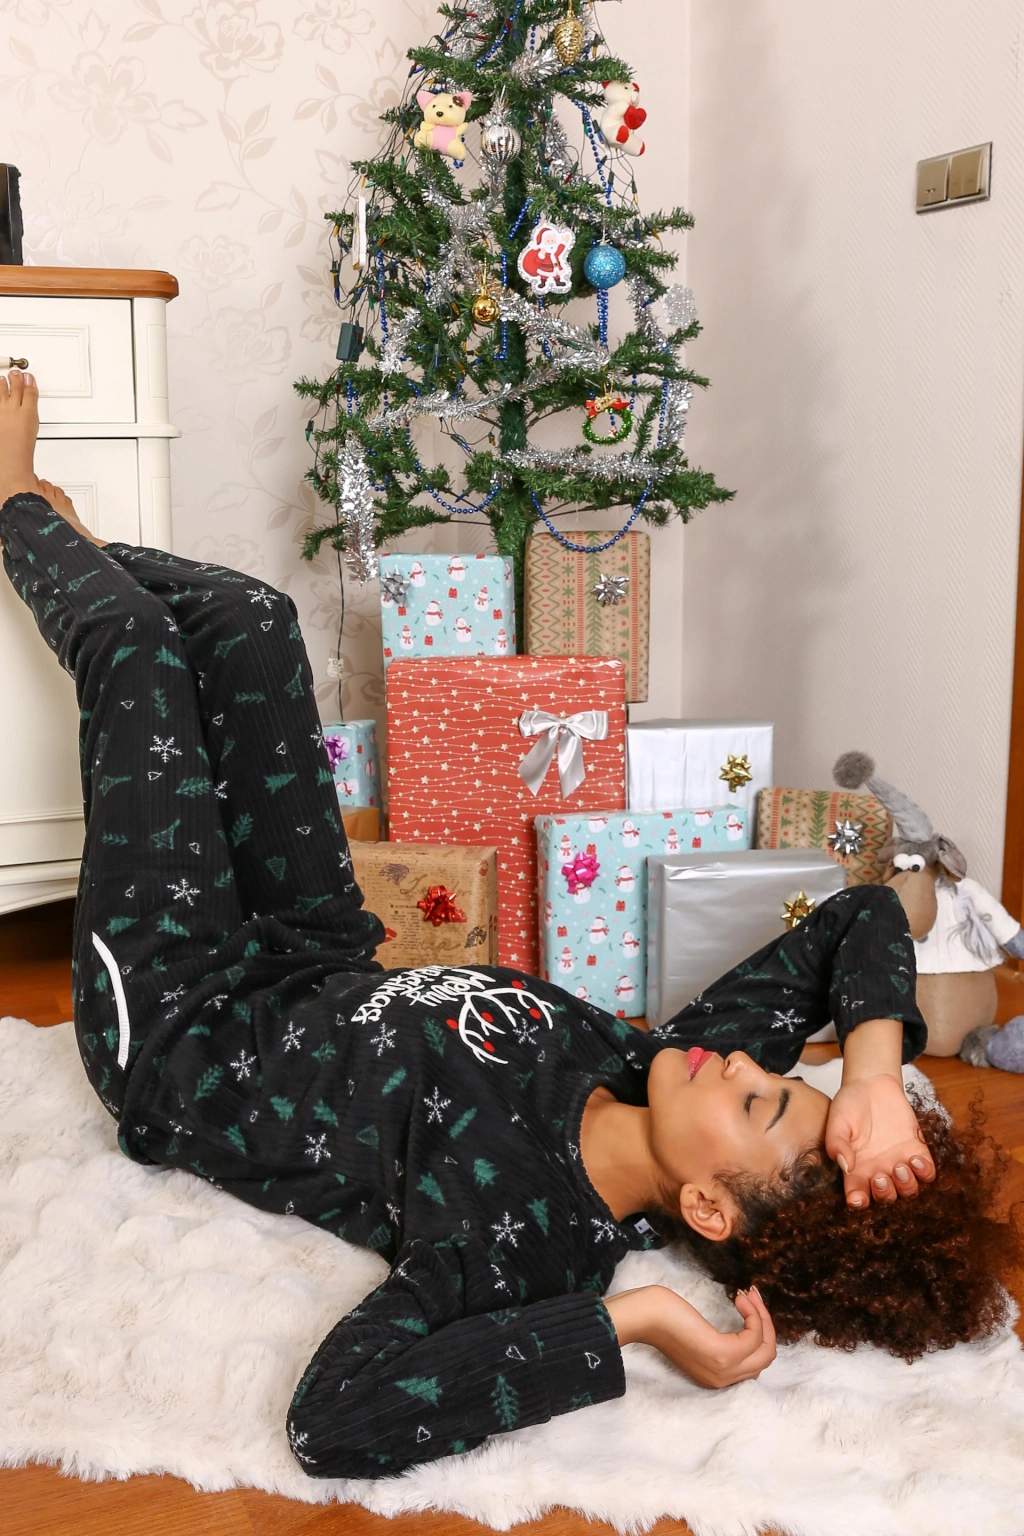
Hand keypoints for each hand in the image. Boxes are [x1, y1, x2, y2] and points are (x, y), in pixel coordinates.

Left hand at [604, 1284, 775, 1388]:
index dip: (759, 1333)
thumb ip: (722, 1341)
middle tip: (753, 1297)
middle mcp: (722, 1380)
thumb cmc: (665, 1317)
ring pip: (765, 1349)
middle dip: (766, 1324)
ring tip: (748, 1295)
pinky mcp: (721, 1352)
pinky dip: (754, 1315)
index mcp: (716, 1377)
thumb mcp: (699, 1335)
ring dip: (762, 1317)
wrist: (644, 1315)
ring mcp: (723, 1369)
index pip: (755, 1363)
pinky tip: (740, 1299)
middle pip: (765, 1358)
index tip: (751, 1305)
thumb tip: (749, 1327)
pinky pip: (754, 1337)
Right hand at [826, 1073, 935, 1207]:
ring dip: (906, 1186)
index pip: (858, 1196)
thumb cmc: (850, 1103)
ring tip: (899, 1166)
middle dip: (885, 1195)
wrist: (872, 1084)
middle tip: (880, 1177)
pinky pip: (927, 1173)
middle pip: (887, 1199)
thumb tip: (847, 1166)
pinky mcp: (916, 1151)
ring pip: (909, 1191)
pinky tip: (915, 1158)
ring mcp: (899, 1163)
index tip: (857, 1199)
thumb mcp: (837, 1121)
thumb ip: (837, 1144)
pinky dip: (925, 1172)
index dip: (859, 1203)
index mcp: (857, 1171)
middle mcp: (878, 1171)